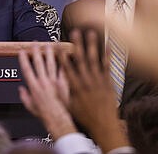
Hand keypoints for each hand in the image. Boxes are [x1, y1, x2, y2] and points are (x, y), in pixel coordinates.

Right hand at [18, 43, 74, 139]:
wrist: (58, 119)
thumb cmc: (45, 115)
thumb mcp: (30, 107)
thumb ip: (24, 97)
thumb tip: (21, 90)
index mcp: (34, 87)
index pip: (27, 69)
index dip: (24, 59)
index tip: (22, 51)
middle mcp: (44, 82)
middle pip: (39, 63)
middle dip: (36, 51)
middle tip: (35, 43)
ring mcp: (54, 82)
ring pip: (51, 64)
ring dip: (49, 53)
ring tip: (48, 45)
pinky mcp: (64, 83)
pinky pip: (63, 70)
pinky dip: (63, 62)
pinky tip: (63, 56)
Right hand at [59, 30, 128, 151]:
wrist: (103, 125)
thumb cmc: (85, 117)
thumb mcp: (67, 106)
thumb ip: (59, 93)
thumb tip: (50, 84)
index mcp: (74, 87)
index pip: (66, 67)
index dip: (61, 55)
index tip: (57, 45)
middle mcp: (86, 81)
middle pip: (81, 59)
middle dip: (77, 44)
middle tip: (75, 32)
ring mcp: (98, 81)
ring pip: (94, 59)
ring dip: (92, 45)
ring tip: (90, 33)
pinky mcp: (108, 82)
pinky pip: (107, 66)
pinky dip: (107, 55)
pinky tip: (107, 45)